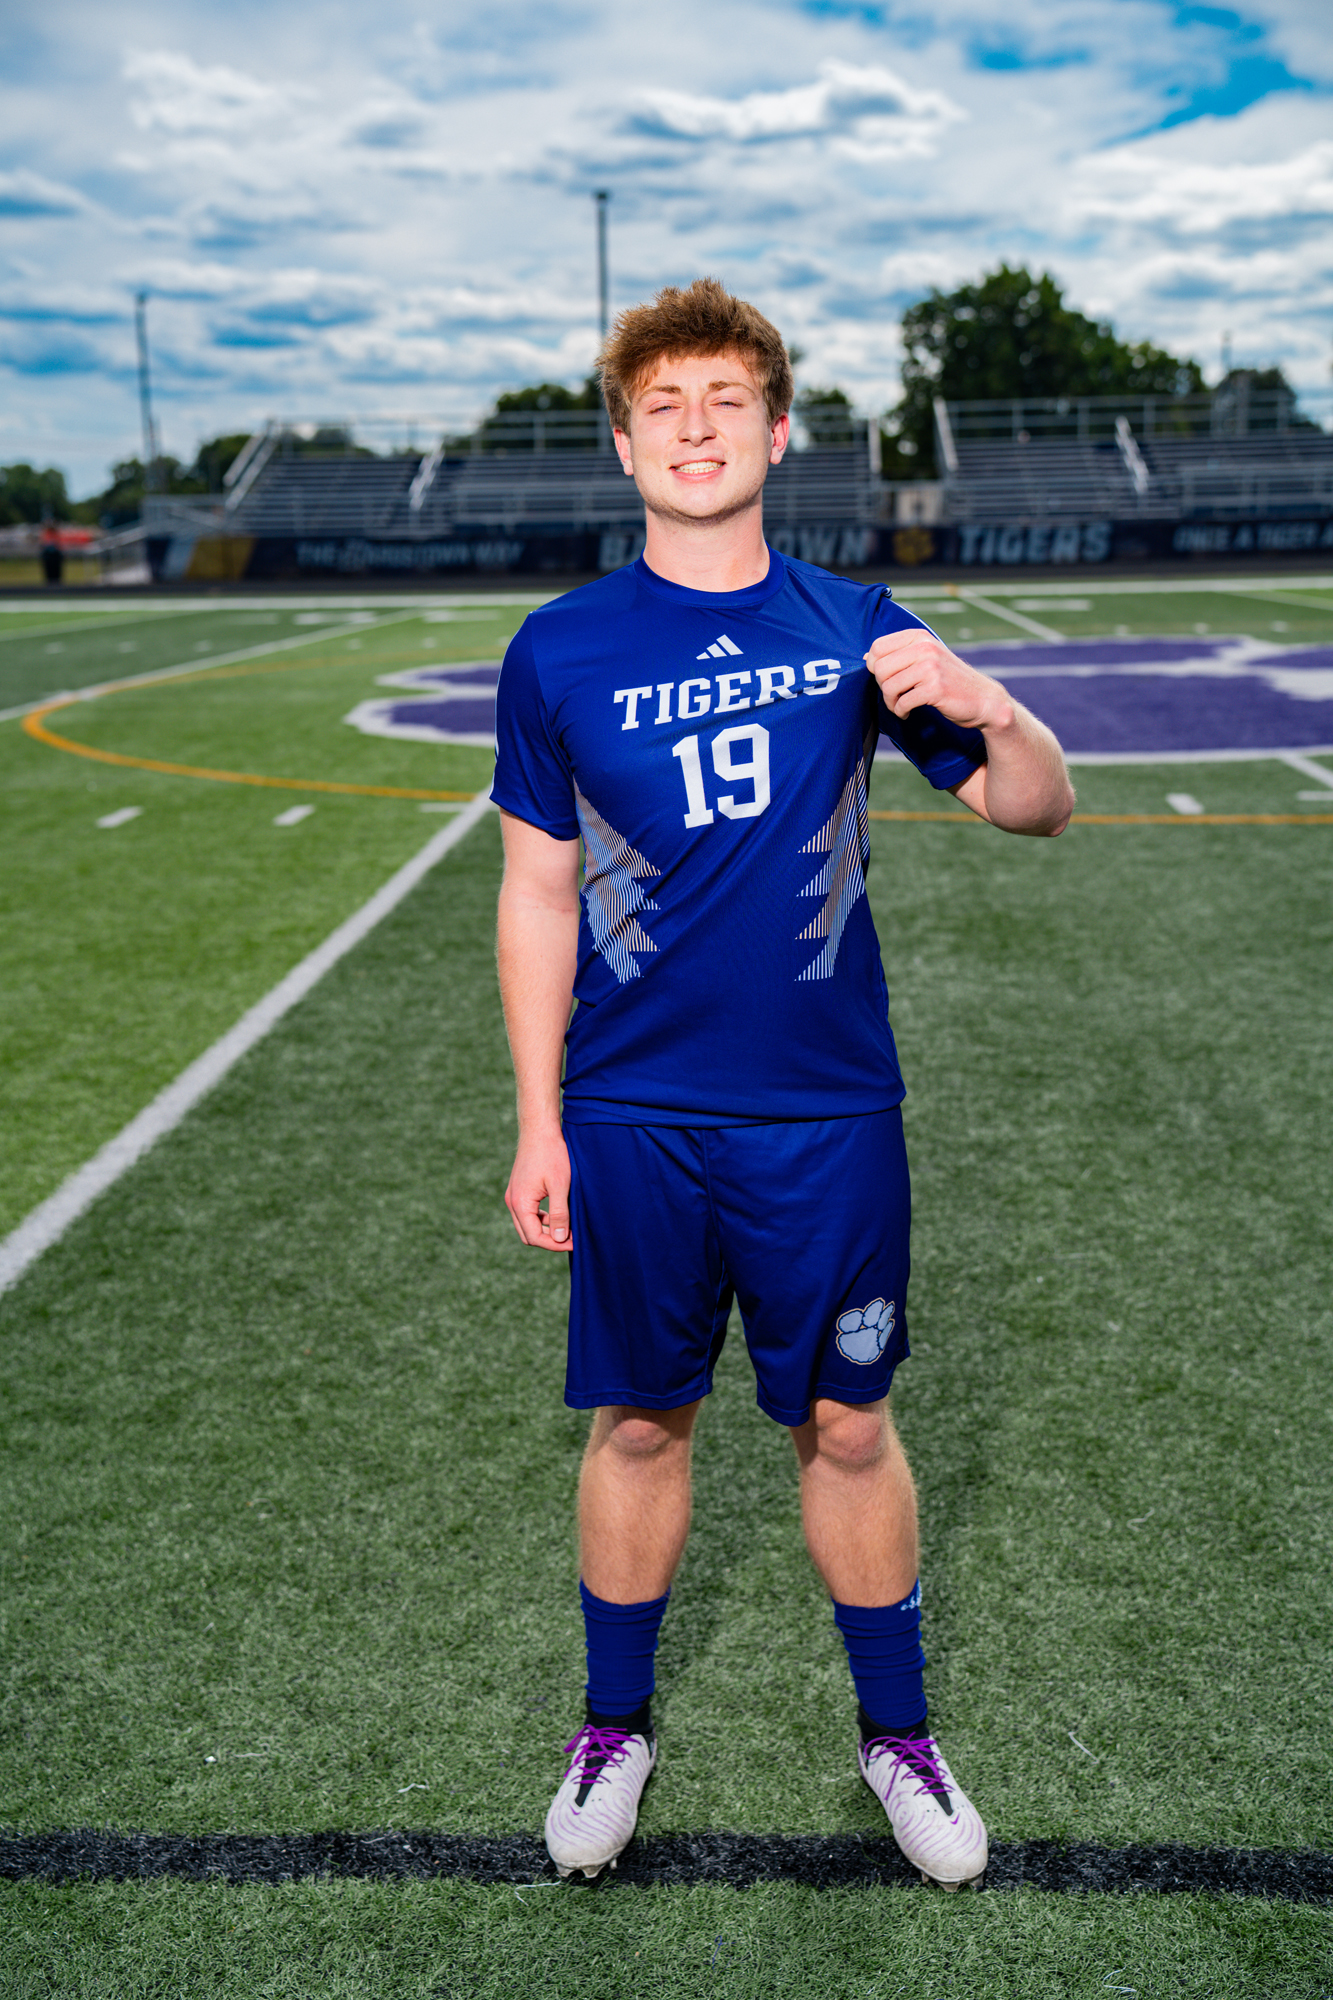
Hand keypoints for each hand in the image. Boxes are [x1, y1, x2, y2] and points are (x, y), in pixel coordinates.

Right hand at [504, 1129, 572, 1251]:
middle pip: (528, 1235)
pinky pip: (527, 1213)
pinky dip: (541, 1218)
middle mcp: (512, 1202)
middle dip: (549, 1240)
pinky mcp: (518, 1190)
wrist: (539, 1130)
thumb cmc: (552, 1154)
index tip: (574, 1242)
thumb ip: (560, 1214)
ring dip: (546, 1229)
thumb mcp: (560, 1185)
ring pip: (527, 1225)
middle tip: (572, 1237)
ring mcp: (513, 1195)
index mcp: (520, 1203)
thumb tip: (560, 1239)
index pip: (535, 1237)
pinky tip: (558, 1213)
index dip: (555, 1244)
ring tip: (568, 1226)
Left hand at [865, 628, 1012, 733]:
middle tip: (895, 695)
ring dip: (891, 702)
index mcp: (919, 637)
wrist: (983, 699)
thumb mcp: (926, 658)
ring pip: (888, 686)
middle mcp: (925, 648)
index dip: (875, 667)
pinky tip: (908, 712)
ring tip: (901, 705)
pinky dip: (901, 711)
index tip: (888, 679)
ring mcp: (931, 667)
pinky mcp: (935, 688)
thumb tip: (867, 657)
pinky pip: (902, 702)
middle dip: (882, 687)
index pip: (877, 647)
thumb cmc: (949, 680)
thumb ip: (900, 655)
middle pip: (879, 668)